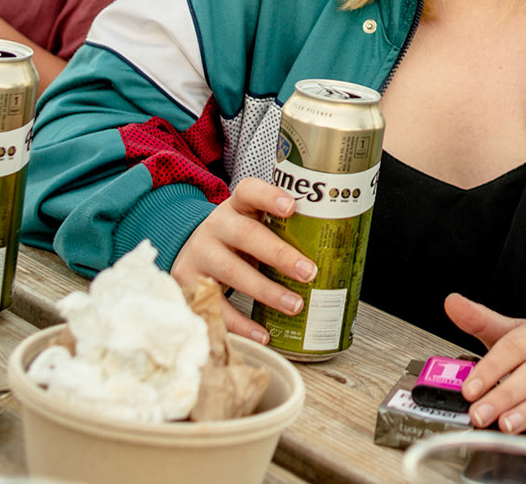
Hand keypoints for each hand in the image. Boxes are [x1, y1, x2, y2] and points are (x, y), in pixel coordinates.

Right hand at [169, 179, 316, 343]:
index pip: (250, 191)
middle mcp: (216, 226)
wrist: (192, 254)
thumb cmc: (238, 241)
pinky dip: (242, 323)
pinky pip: (218, 306)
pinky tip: (264, 333)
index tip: (292, 206)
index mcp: (236, 206)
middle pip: (246, 235)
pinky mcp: (189, 284)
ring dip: (266, 291)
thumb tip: (336, 253)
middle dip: (279, 254)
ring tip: (295, 305)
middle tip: (308, 272)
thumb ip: (282, 231)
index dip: (269, 196)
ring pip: (232, 271)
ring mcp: (200, 254)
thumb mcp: (252, 225)